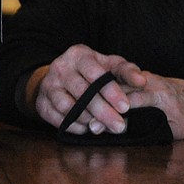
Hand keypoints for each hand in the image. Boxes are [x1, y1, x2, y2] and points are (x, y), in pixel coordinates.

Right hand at [29, 45, 145, 135]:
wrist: (60, 75)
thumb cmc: (92, 71)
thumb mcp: (110, 65)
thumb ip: (127, 71)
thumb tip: (142, 81)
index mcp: (78, 55)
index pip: (95, 73)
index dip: (110, 91)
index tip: (125, 107)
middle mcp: (60, 67)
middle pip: (82, 92)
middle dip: (103, 112)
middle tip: (120, 126)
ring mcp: (48, 85)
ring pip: (68, 107)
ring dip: (88, 120)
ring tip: (103, 128)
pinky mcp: (41, 103)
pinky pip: (58, 119)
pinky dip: (74, 127)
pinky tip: (87, 128)